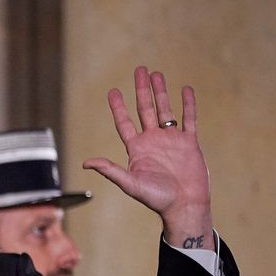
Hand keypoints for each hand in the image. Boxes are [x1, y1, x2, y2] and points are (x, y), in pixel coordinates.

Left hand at [83, 66, 213, 248]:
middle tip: (139, 70)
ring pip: (165, 109)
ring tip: (156, 74)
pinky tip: (185, 89)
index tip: (113, 91)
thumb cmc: (156, 198)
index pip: (124, 122)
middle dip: (142, 90)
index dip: (118, 107)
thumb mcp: (129, 183)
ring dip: (161, 92)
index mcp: (137, 149)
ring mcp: (171, 140)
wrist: (184, 205)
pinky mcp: (189, 142)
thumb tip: (86, 162)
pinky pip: (188, 118)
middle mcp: (152, 141)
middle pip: (145, 109)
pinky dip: (187, 104)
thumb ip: (110, 170)